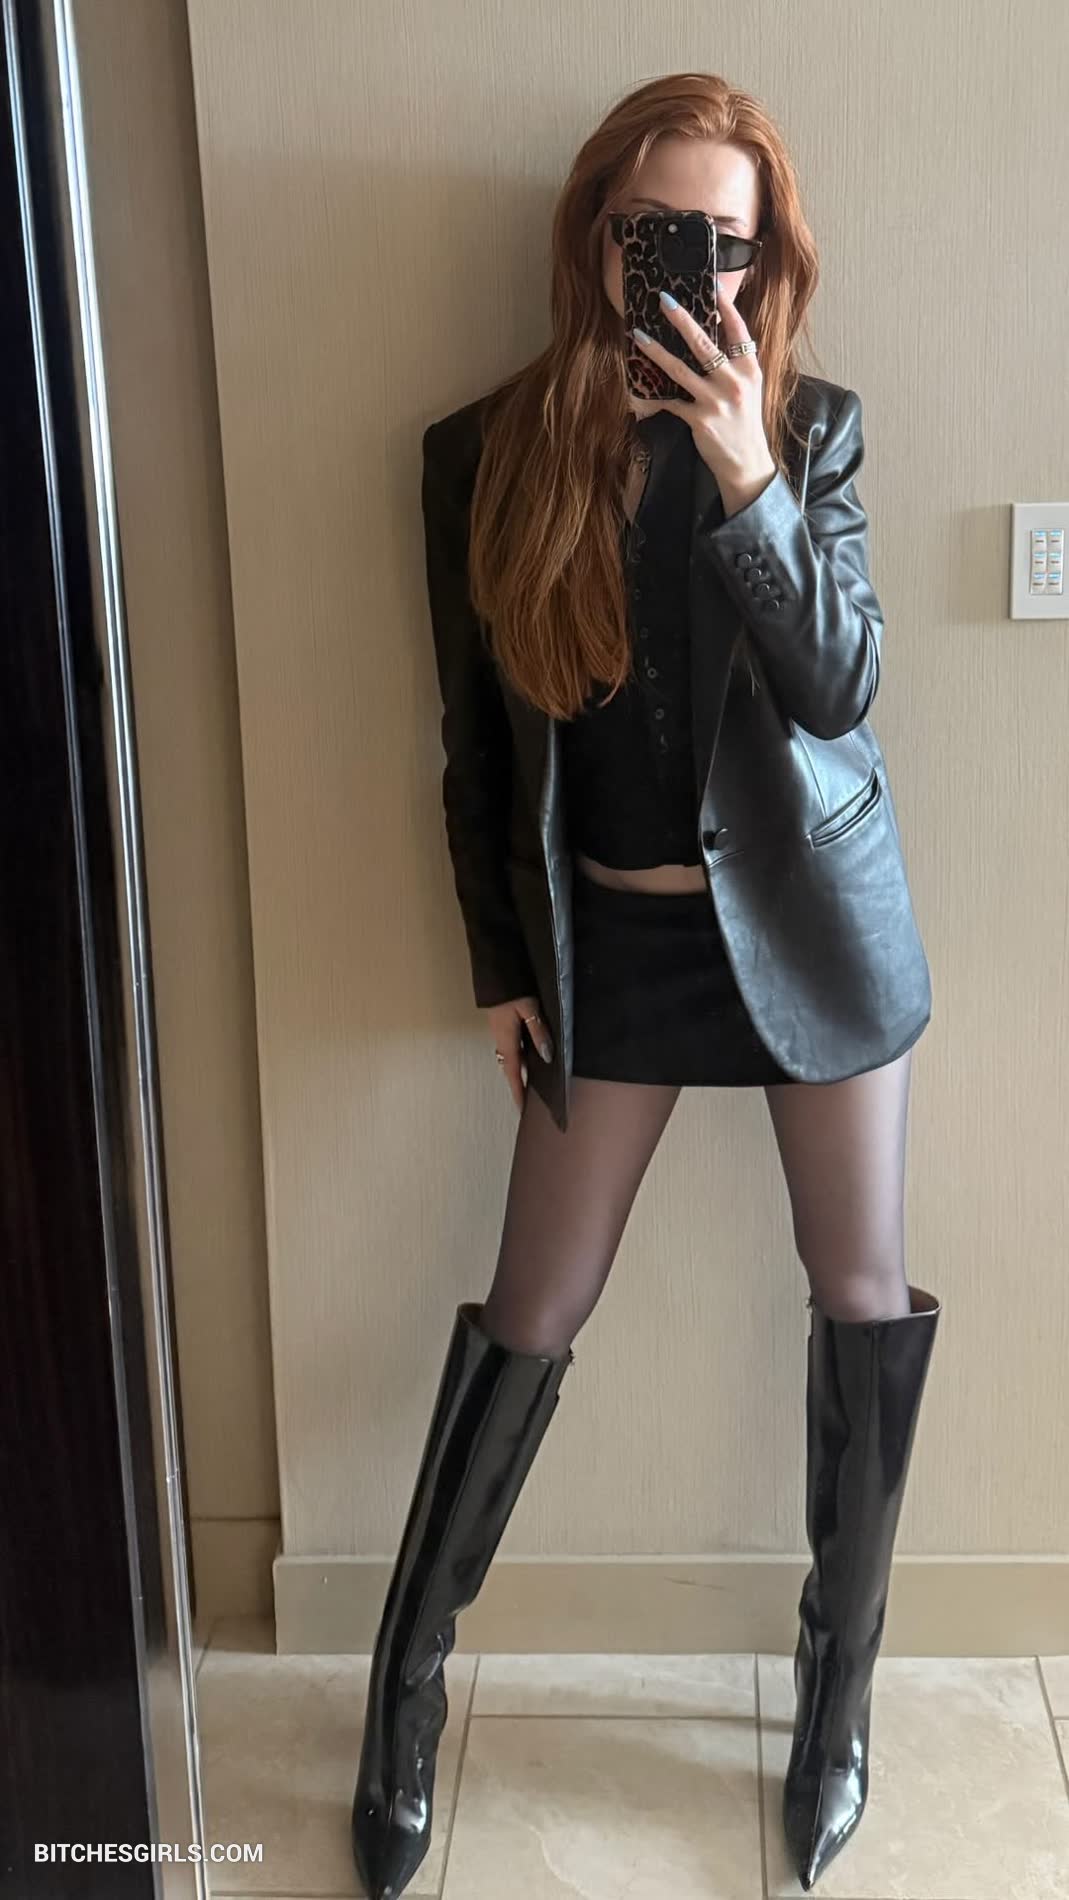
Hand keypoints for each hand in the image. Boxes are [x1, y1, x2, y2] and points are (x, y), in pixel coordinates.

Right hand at [486, 996, 553, 1112]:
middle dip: (519, 1085)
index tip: (522, 1109)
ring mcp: (500, 1032)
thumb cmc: (512, 989)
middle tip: (528, 1100)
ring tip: (531, 1082)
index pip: (514, 1073)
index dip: (519, 1092)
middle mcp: (502, 1040)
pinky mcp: (502, 1024)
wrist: (494, 969)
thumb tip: (548, 1057)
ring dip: (520, 1071)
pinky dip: (520, 1056)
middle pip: (511, 1068)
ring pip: (511, 1057)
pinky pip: (512, 1047)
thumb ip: (538, 1033)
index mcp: (507, 1040)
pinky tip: (529, 1055)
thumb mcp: (529, 1010)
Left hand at [629, 290, 776, 511]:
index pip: (737, 329)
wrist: (747, 462)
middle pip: (704, 344)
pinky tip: (638, 380)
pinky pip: (671, 400)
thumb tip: (716, 332)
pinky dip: (655, 392)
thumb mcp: (749, 387)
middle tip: (664, 300)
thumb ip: (736, 362)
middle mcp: (733, 382)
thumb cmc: (745, 422)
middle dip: (682, 319)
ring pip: (680, 369)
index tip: (711, 283)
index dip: (724, 305)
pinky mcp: (699, 420)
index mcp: (749, 369)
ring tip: (638, 334)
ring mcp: (715, 401)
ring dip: (656, 350)